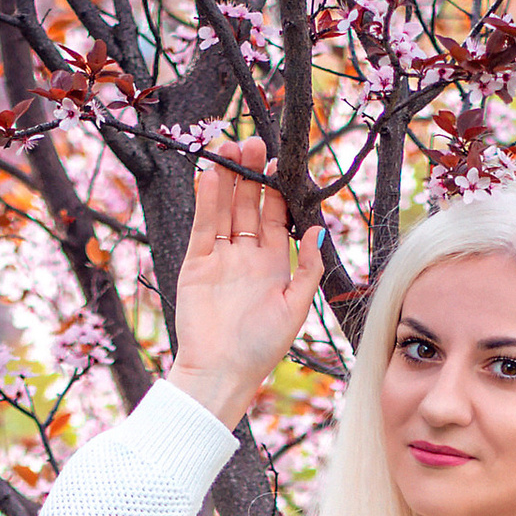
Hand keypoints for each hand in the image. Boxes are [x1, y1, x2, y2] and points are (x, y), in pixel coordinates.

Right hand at [169, 136, 324, 430]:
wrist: (220, 373)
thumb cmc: (261, 348)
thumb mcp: (295, 308)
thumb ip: (306, 269)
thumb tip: (319, 230)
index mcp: (274, 264)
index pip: (276, 216)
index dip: (279, 189)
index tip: (282, 162)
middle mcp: (246, 255)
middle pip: (249, 204)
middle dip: (252, 174)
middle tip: (253, 142)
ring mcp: (220, 257)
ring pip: (225, 208)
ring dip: (228, 178)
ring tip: (231, 147)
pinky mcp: (196, 263)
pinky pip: (203, 225)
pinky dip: (206, 199)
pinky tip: (210, 174)